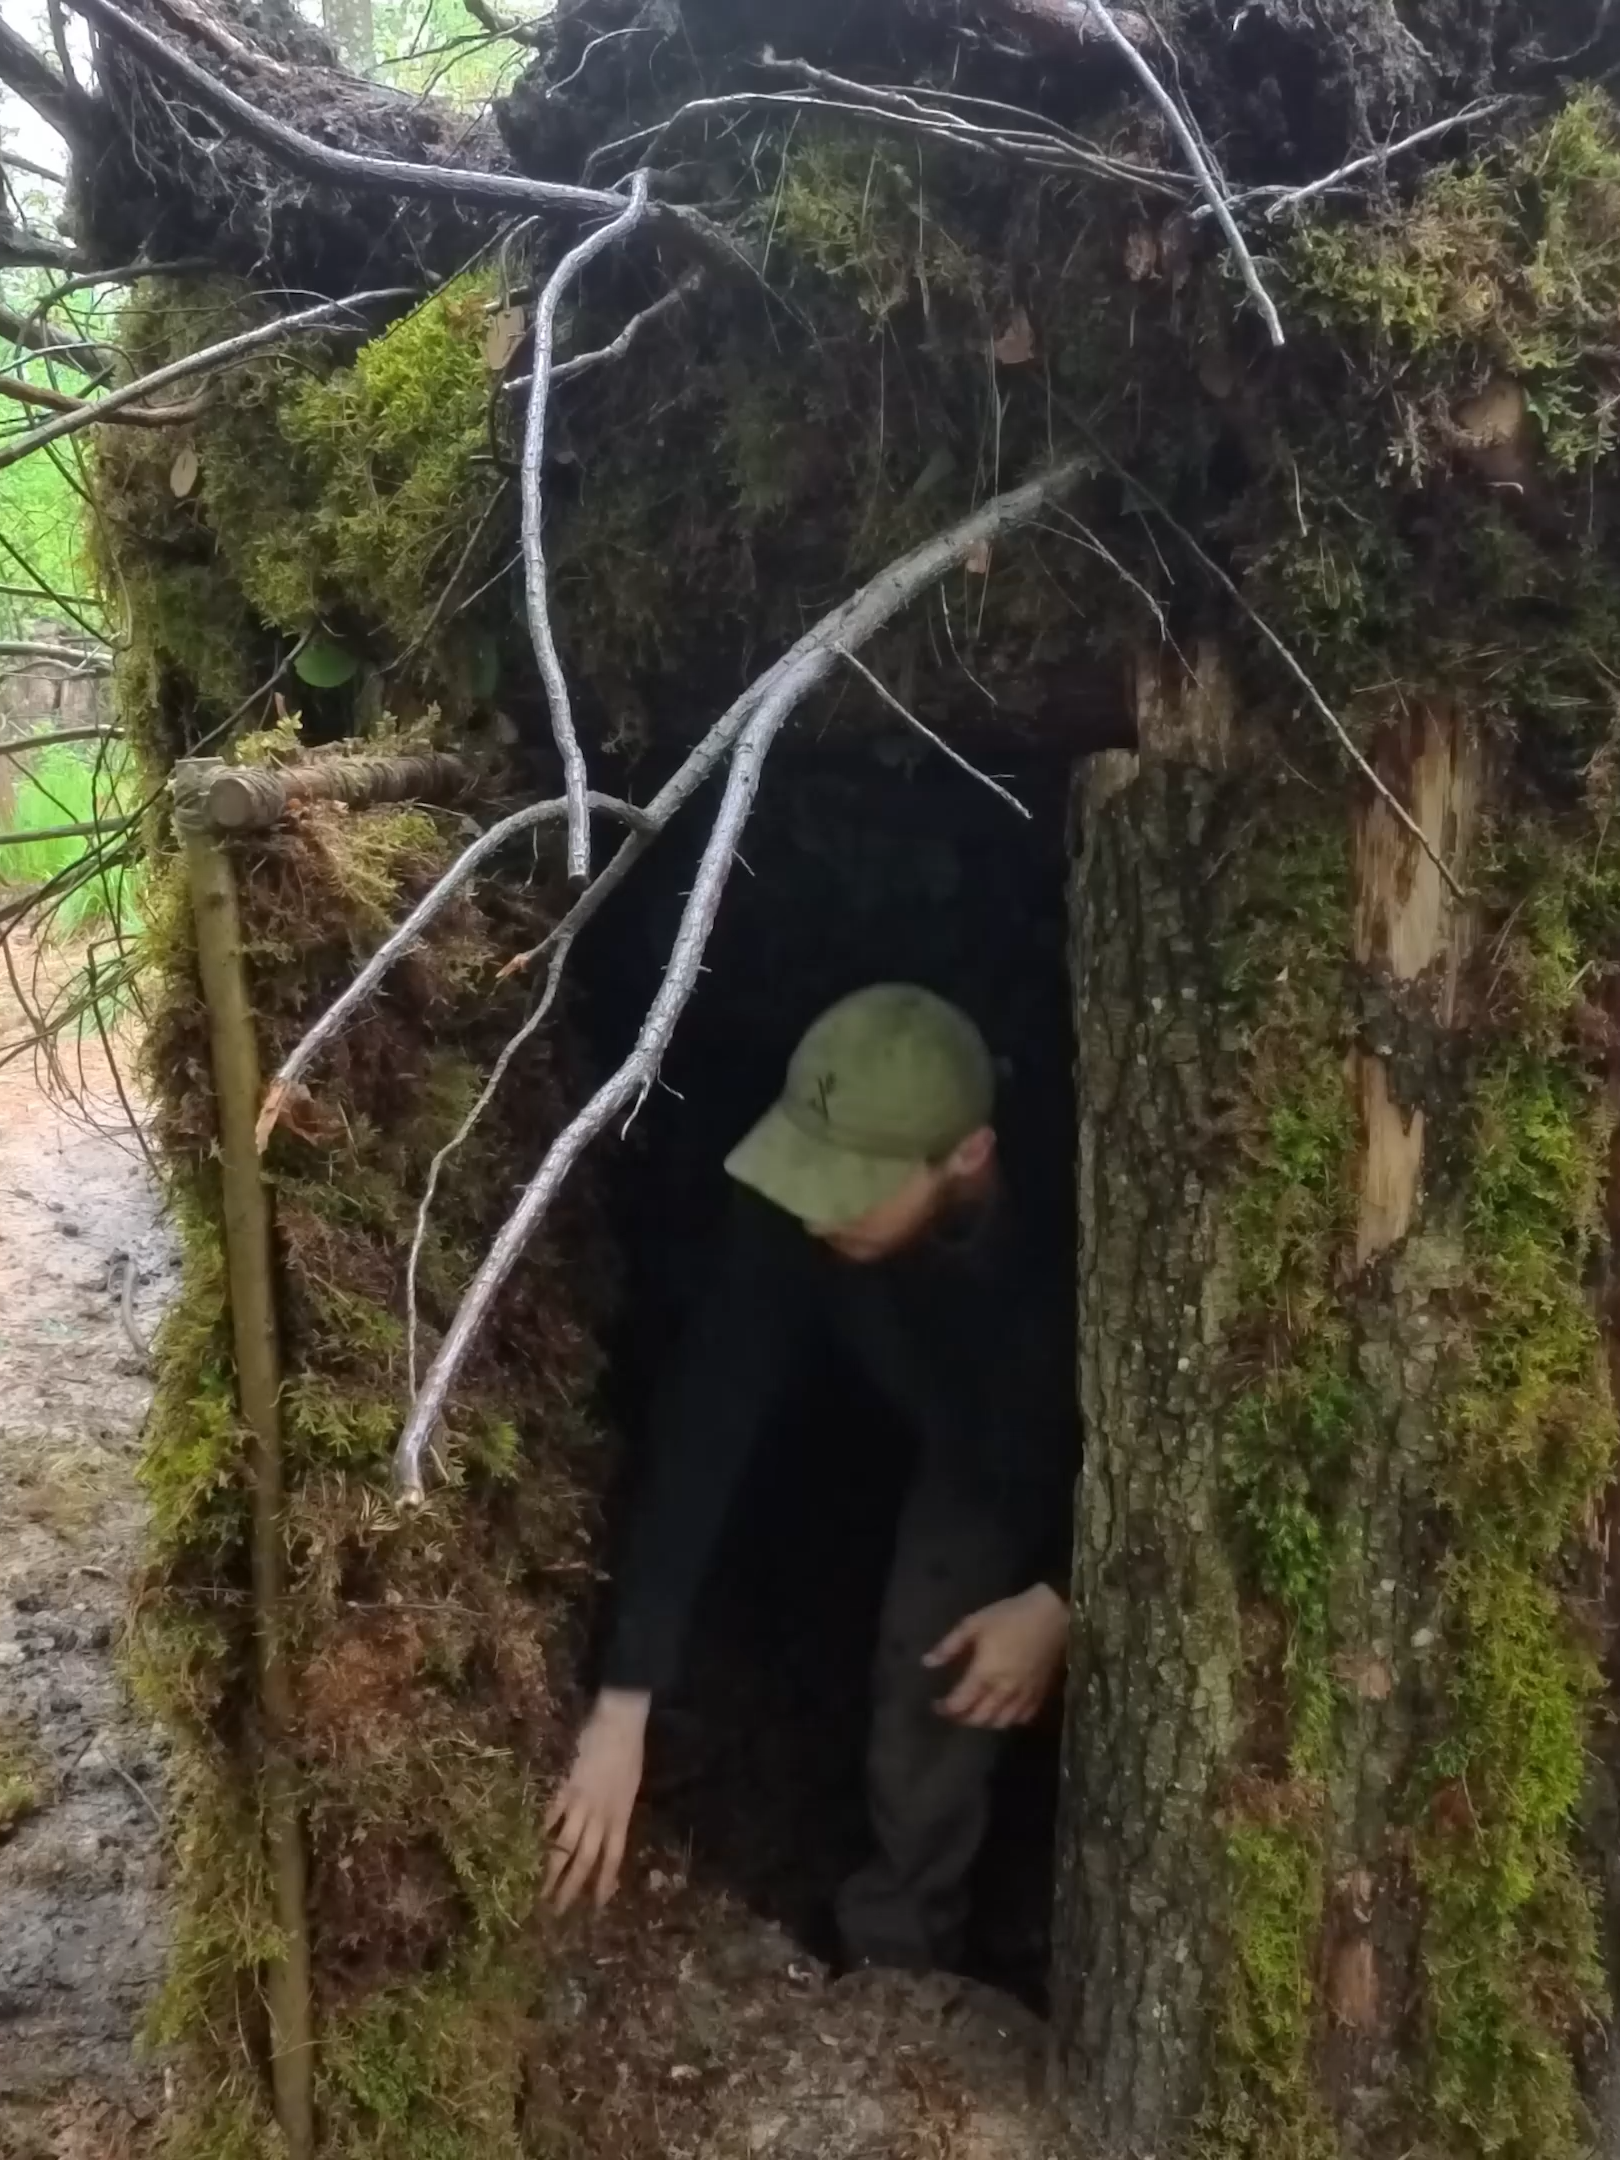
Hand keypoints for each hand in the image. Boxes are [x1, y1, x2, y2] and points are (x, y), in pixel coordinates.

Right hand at [545, 1687, 650, 1910]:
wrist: (618, 1725)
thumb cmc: (629, 1755)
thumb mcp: (630, 1788)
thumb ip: (616, 1812)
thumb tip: (605, 1833)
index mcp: (620, 1816)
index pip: (613, 1858)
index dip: (605, 1882)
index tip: (597, 1906)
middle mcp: (601, 1816)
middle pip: (586, 1859)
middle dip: (572, 1887)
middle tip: (558, 1911)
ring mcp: (581, 1803)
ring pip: (565, 1845)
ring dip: (552, 1870)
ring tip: (539, 1892)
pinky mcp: (565, 1788)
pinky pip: (552, 1815)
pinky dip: (542, 1830)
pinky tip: (529, 1846)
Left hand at [923, 1583, 1067, 1729]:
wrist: (1053, 1615)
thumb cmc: (1010, 1616)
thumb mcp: (974, 1623)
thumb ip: (949, 1646)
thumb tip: (927, 1663)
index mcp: (984, 1674)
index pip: (959, 1704)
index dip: (944, 1709)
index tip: (935, 1704)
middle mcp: (1003, 1691)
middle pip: (978, 1719)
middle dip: (962, 1719)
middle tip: (953, 1710)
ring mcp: (1023, 1696)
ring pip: (1000, 1723)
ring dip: (984, 1722)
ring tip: (975, 1711)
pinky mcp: (1039, 1695)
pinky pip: (1022, 1718)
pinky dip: (1009, 1720)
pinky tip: (1003, 1710)